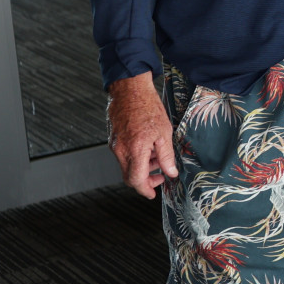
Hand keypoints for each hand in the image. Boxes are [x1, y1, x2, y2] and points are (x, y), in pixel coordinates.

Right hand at [107, 72, 176, 198]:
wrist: (129, 89)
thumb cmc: (148, 107)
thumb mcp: (164, 132)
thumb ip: (166, 156)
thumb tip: (170, 172)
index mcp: (134, 150)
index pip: (136, 180)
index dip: (145, 190)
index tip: (152, 193)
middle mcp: (120, 150)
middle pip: (129, 176)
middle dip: (145, 180)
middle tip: (160, 175)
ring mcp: (114, 145)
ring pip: (126, 166)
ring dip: (141, 167)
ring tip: (157, 156)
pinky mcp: (113, 138)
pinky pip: (123, 155)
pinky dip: (135, 157)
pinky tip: (147, 147)